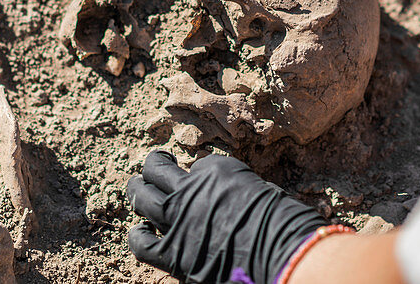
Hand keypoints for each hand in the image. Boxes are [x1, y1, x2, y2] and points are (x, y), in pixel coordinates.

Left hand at [126, 149, 327, 283]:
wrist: (281, 251)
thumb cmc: (282, 222)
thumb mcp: (262, 191)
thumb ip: (237, 190)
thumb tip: (229, 199)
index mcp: (217, 170)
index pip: (200, 165)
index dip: (203, 174)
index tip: (206, 182)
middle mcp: (192, 190)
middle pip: (157, 170)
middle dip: (153, 168)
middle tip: (153, 171)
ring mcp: (178, 221)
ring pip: (142, 198)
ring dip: (137, 191)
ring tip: (137, 188)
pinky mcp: (172, 254)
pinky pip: (142, 244)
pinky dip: (137, 236)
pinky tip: (139, 231)